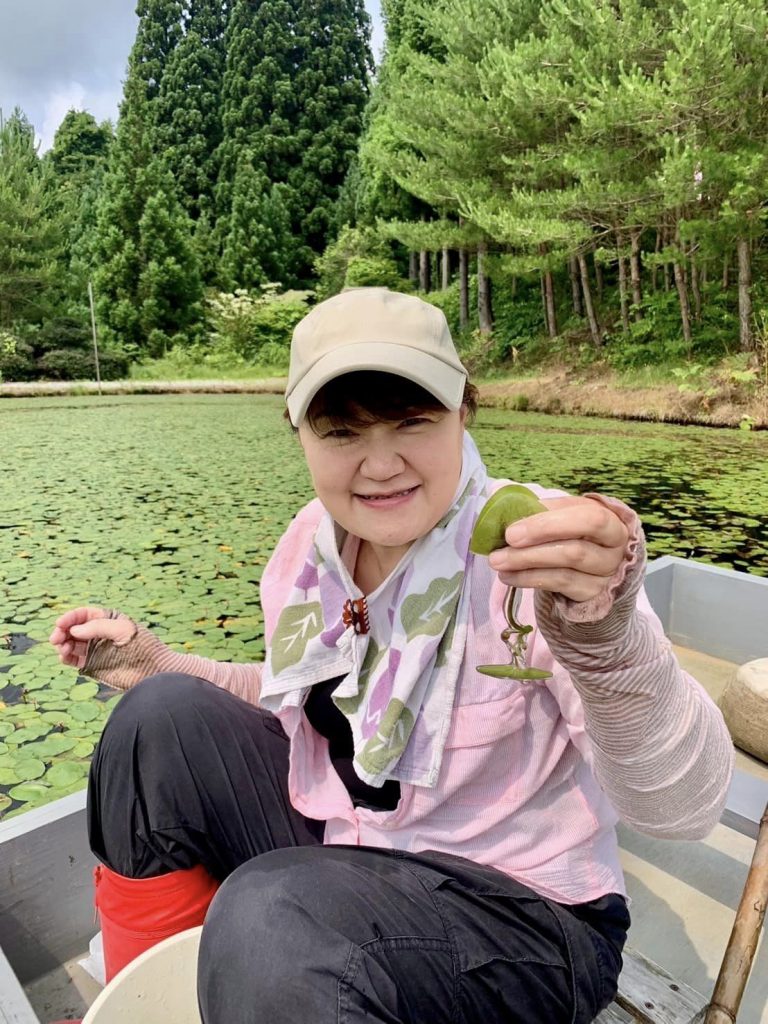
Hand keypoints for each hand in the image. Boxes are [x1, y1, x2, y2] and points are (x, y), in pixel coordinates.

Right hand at [49, 607, 135, 668]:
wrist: (152, 670)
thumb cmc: (142, 646)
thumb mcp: (123, 630)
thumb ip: (98, 627)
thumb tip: (74, 630)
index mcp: (108, 619)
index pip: (84, 614)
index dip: (70, 618)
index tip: (59, 624)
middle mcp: (99, 633)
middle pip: (74, 628)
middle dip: (62, 631)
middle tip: (55, 639)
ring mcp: (95, 649)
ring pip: (72, 643)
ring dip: (63, 644)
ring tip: (63, 649)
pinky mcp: (92, 664)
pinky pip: (74, 659)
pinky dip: (66, 657)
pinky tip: (64, 657)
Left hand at [487, 496, 629, 602]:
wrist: (590, 569)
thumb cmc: (572, 533)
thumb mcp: (563, 515)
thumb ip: (541, 509)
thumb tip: (502, 503)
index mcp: (611, 519)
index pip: (588, 519)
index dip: (550, 524)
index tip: (513, 530)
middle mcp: (615, 548)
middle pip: (576, 549)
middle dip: (535, 546)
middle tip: (505, 543)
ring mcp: (606, 574)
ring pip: (565, 569)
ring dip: (526, 563)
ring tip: (498, 561)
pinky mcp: (592, 594)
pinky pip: (559, 585)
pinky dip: (528, 579)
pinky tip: (509, 576)